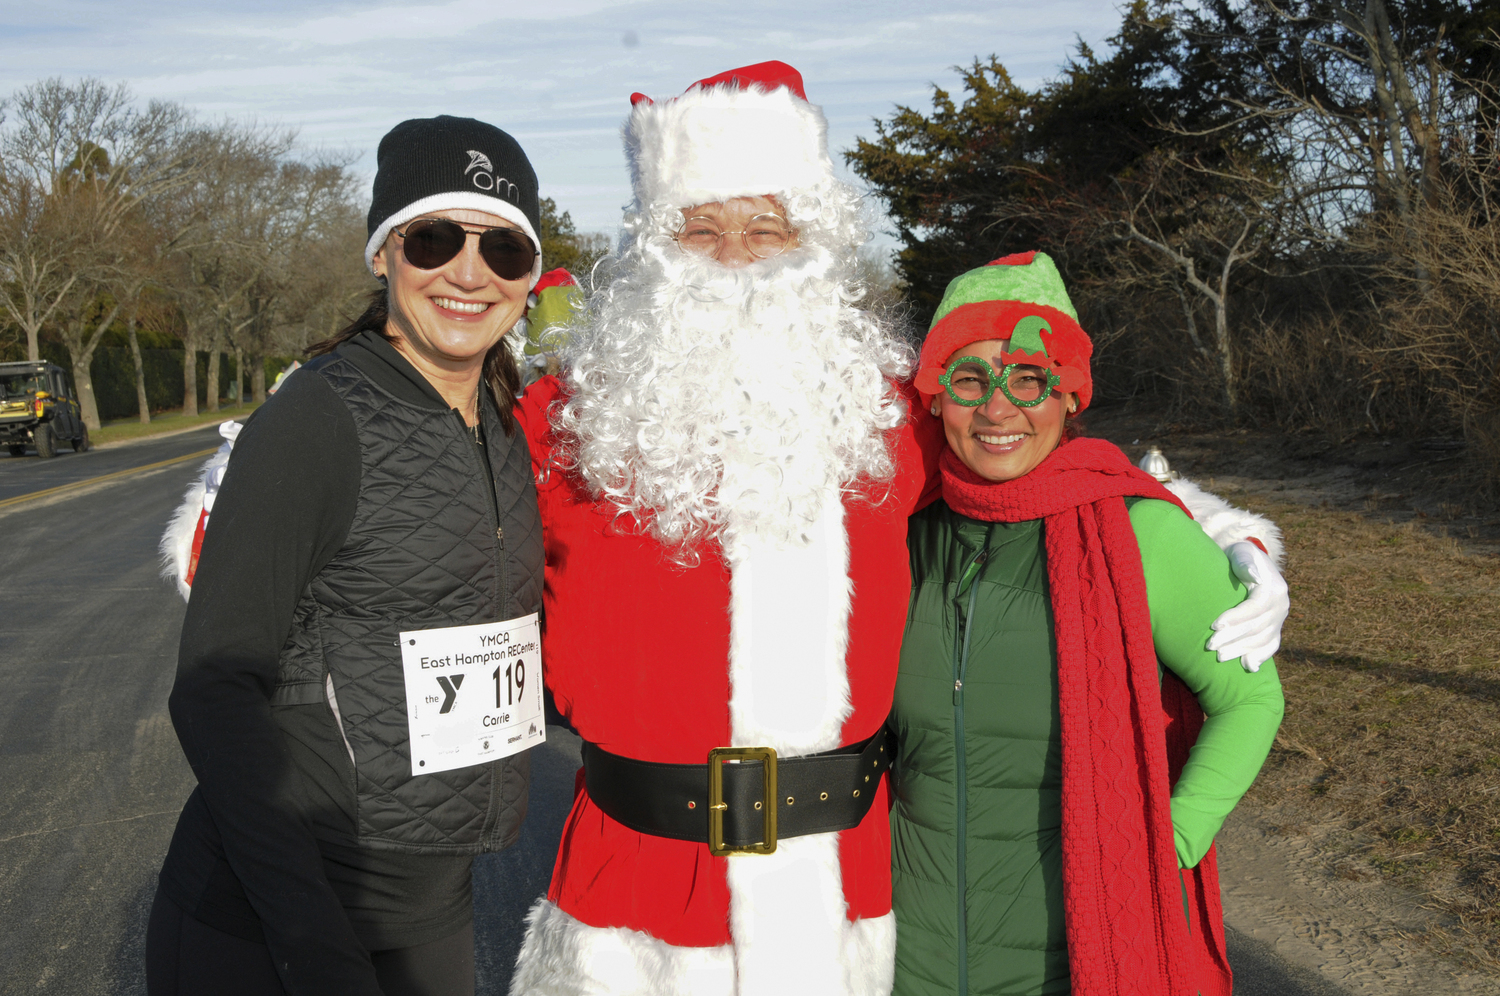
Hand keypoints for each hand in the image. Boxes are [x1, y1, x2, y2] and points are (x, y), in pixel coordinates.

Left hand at [1207, 541, 1287, 672]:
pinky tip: (1249, 666)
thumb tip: (1254, 576)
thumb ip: (1245, 563)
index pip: (1256, 607)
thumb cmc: (1238, 556)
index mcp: (1275, 587)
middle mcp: (1281, 605)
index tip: (1214, 625)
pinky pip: (1271, 645)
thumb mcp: (1241, 553)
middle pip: (1257, 627)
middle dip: (1233, 638)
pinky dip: (1261, 656)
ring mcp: (1279, 618)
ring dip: (1241, 650)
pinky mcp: (1275, 627)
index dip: (1236, 618)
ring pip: (1262, 639)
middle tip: (1210, 645)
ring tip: (1219, 657)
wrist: (1249, 562)